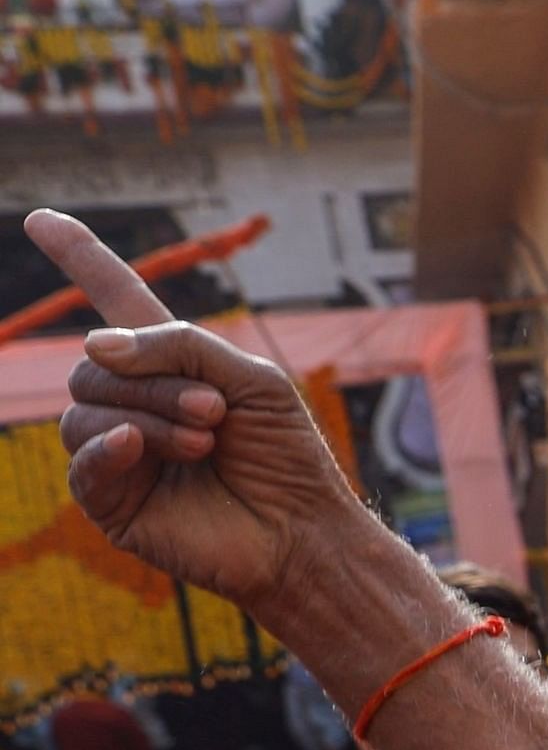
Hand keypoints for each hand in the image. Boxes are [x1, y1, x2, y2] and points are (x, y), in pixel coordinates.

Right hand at [26, 209, 369, 616]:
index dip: (82, 258)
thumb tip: (95, 344)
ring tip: (207, 441)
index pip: (115, 300)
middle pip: (97, 364)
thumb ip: (181, 346)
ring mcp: (116, 451)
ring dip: (151, 417)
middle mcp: (132, 403)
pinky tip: (140, 449)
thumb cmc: (287, 456)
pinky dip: (109, 448)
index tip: (42, 217)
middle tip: (217, 413)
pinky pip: (81, 461)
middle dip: (157, 382)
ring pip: (86, 408)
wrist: (303, 532)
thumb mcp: (251, 380)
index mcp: (170, 366)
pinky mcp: (110, 500)